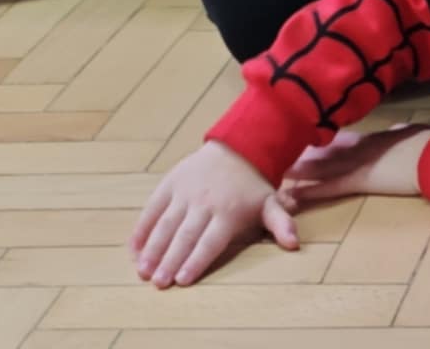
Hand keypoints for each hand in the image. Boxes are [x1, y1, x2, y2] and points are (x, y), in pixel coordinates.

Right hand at [131, 142, 295, 288]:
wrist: (237, 147)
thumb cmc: (253, 185)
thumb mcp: (271, 202)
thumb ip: (280, 224)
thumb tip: (295, 244)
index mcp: (228, 211)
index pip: (210, 240)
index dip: (196, 260)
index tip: (183, 280)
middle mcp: (204, 202)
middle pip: (184, 236)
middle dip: (170, 260)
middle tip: (158, 283)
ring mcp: (184, 192)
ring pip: (165, 224)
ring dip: (152, 249)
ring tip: (142, 271)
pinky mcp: (170, 184)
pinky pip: (152, 209)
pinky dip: (142, 230)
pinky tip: (134, 250)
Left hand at [283, 126, 429, 205]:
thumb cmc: (427, 144)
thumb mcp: (410, 134)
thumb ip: (399, 131)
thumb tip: (399, 127)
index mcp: (369, 138)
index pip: (337, 140)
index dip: (318, 141)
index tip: (301, 139)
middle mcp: (356, 148)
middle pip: (321, 150)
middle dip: (298, 153)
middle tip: (274, 153)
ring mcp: (354, 164)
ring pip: (317, 167)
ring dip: (296, 171)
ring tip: (272, 172)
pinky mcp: (357, 181)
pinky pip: (327, 187)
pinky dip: (309, 192)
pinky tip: (291, 197)